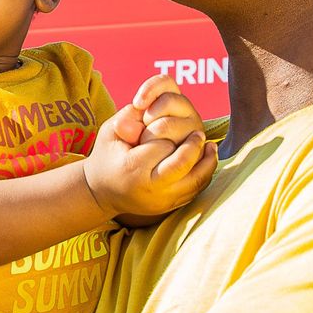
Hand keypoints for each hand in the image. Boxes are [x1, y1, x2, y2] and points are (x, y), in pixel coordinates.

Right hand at [83, 77, 217, 219]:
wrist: (102, 193)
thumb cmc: (107, 157)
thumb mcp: (109, 133)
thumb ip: (127, 116)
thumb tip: (148, 106)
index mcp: (132, 168)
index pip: (161, 145)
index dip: (165, 132)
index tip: (160, 127)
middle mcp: (150, 188)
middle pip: (183, 164)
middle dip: (193, 146)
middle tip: (199, 133)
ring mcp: (163, 201)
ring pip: (196, 180)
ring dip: (206, 160)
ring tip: (210, 146)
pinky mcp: (172, 206)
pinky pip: (197, 190)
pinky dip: (204, 173)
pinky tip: (206, 159)